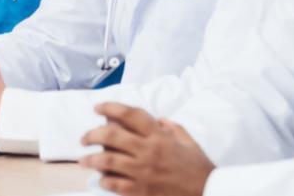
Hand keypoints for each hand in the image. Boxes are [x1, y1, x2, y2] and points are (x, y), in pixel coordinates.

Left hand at [80, 103, 214, 195]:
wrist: (209, 192)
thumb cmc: (198, 168)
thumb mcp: (189, 142)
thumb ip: (172, 128)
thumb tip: (159, 119)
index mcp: (159, 136)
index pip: (130, 114)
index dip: (110, 107)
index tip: (97, 108)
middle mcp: (149, 150)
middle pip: (111, 135)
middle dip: (92, 134)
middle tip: (84, 138)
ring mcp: (144, 171)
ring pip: (107, 160)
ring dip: (91, 159)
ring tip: (84, 160)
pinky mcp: (142, 191)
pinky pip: (115, 184)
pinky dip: (104, 180)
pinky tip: (102, 179)